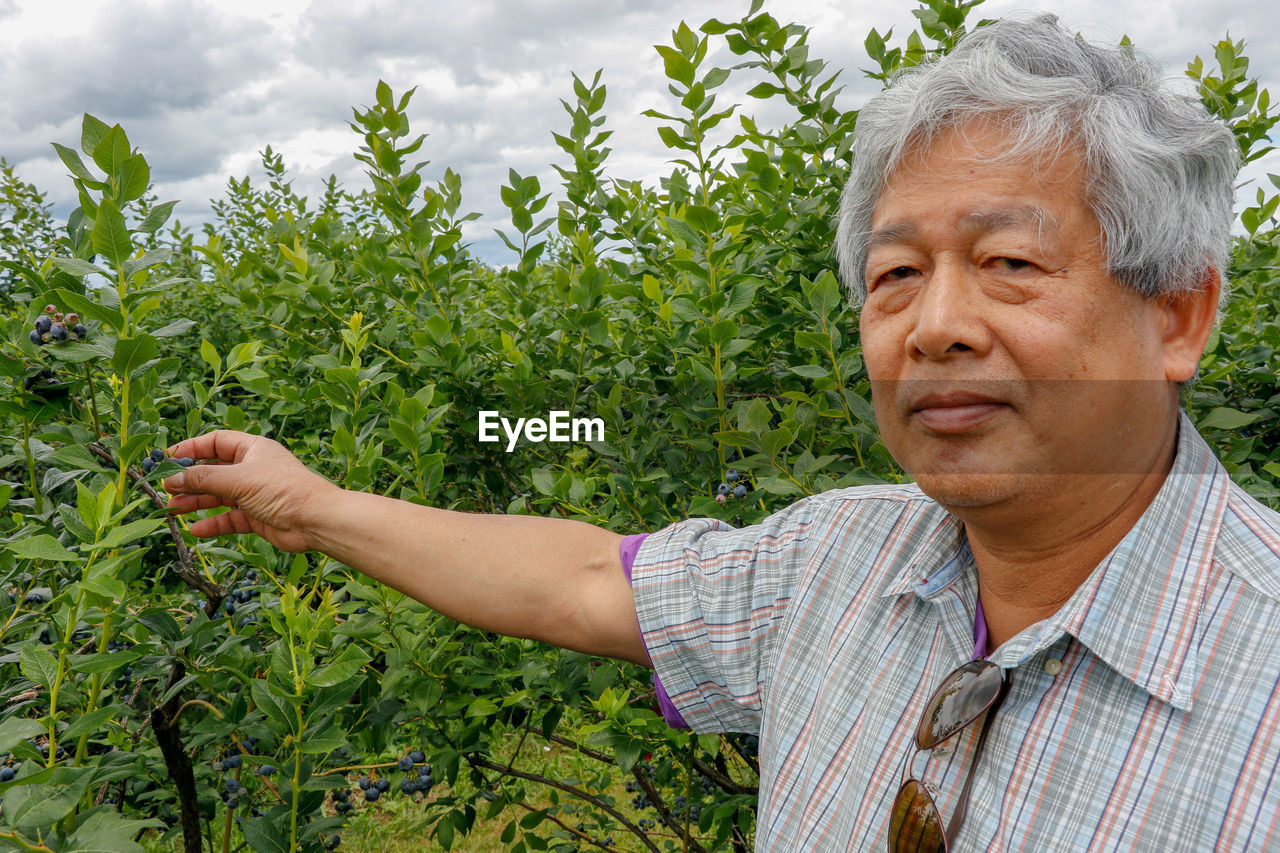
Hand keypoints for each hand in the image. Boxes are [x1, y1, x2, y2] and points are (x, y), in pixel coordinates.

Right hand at [163, 430, 337, 552]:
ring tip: (172, 509)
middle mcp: (253, 469)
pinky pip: (229, 518)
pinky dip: (214, 523)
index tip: (166, 458)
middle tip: (164, 488)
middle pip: (214, 471)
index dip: (191, 449)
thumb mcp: (238, 479)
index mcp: (252, 449)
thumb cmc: (282, 489)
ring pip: (219, 496)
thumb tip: (173, 478)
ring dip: (196, 502)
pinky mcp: (257, 516)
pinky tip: (196, 530)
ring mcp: (255, 493)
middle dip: (189, 479)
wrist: (315, 520)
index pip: (215, 442)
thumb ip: (204, 478)